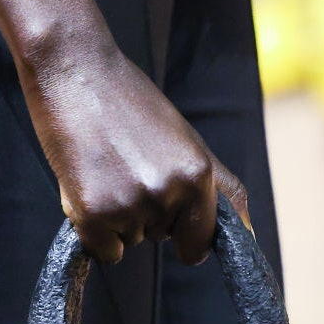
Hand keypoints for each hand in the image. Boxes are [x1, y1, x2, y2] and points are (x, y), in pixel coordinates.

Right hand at [19, 41, 251, 263]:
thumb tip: (249, 235)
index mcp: (197, 175)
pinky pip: (104, 252)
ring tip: (108, 169)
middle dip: (147, 214)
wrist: (74, 71)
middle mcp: (167, 194)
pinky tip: (90, 187)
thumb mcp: (188, 142)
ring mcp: (129, 205)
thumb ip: (221, 190)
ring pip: (130, 242)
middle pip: (161, 239)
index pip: (200, 244)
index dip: (184, 234)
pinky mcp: (92, 215)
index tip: (170, 217)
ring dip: (118, 217)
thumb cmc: (131, 105)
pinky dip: (94, 232)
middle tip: (127, 166)